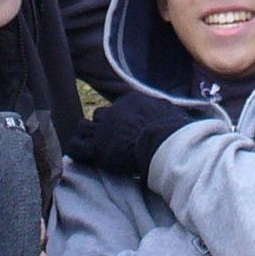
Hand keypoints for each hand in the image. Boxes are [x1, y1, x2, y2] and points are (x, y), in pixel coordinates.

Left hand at [66, 92, 201, 184]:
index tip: (125, 129)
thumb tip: (178, 116)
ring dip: (86, 135)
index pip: (119, 106)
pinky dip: (76, 150)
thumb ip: (166, 113)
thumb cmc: (175, 131)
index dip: (120, 118)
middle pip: (100, 114)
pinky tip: (79, 154)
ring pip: (84, 126)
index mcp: (133, 101)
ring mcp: (104, 127)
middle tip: (107, 139)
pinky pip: (77, 146)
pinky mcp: (98, 146)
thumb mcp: (172, 114)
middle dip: (102, 126)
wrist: (164, 142)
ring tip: (87, 144)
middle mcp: (115, 110)